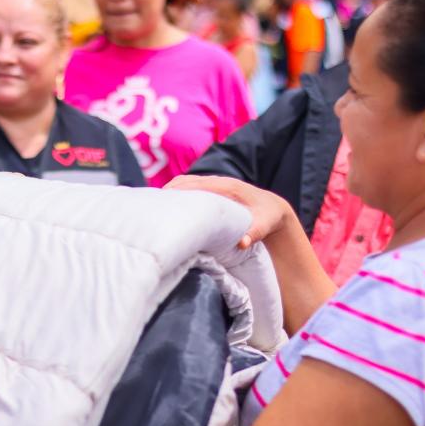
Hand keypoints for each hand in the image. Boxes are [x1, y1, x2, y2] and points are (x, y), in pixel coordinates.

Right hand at [165, 175, 293, 247]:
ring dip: (169, 195)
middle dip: (167, 194)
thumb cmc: (268, 216)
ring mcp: (212, 185)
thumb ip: (255, 232)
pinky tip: (166, 211)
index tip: (161, 205)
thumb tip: (242, 243)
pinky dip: (175, 196)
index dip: (177, 192)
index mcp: (227, 186)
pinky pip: (187, 189)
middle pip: (184, 182)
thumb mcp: (266, 223)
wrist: (274, 209)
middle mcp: (217, 182)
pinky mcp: (209, 192)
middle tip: (151, 211)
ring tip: (154, 211)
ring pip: (183, 184)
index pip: (195, 185)